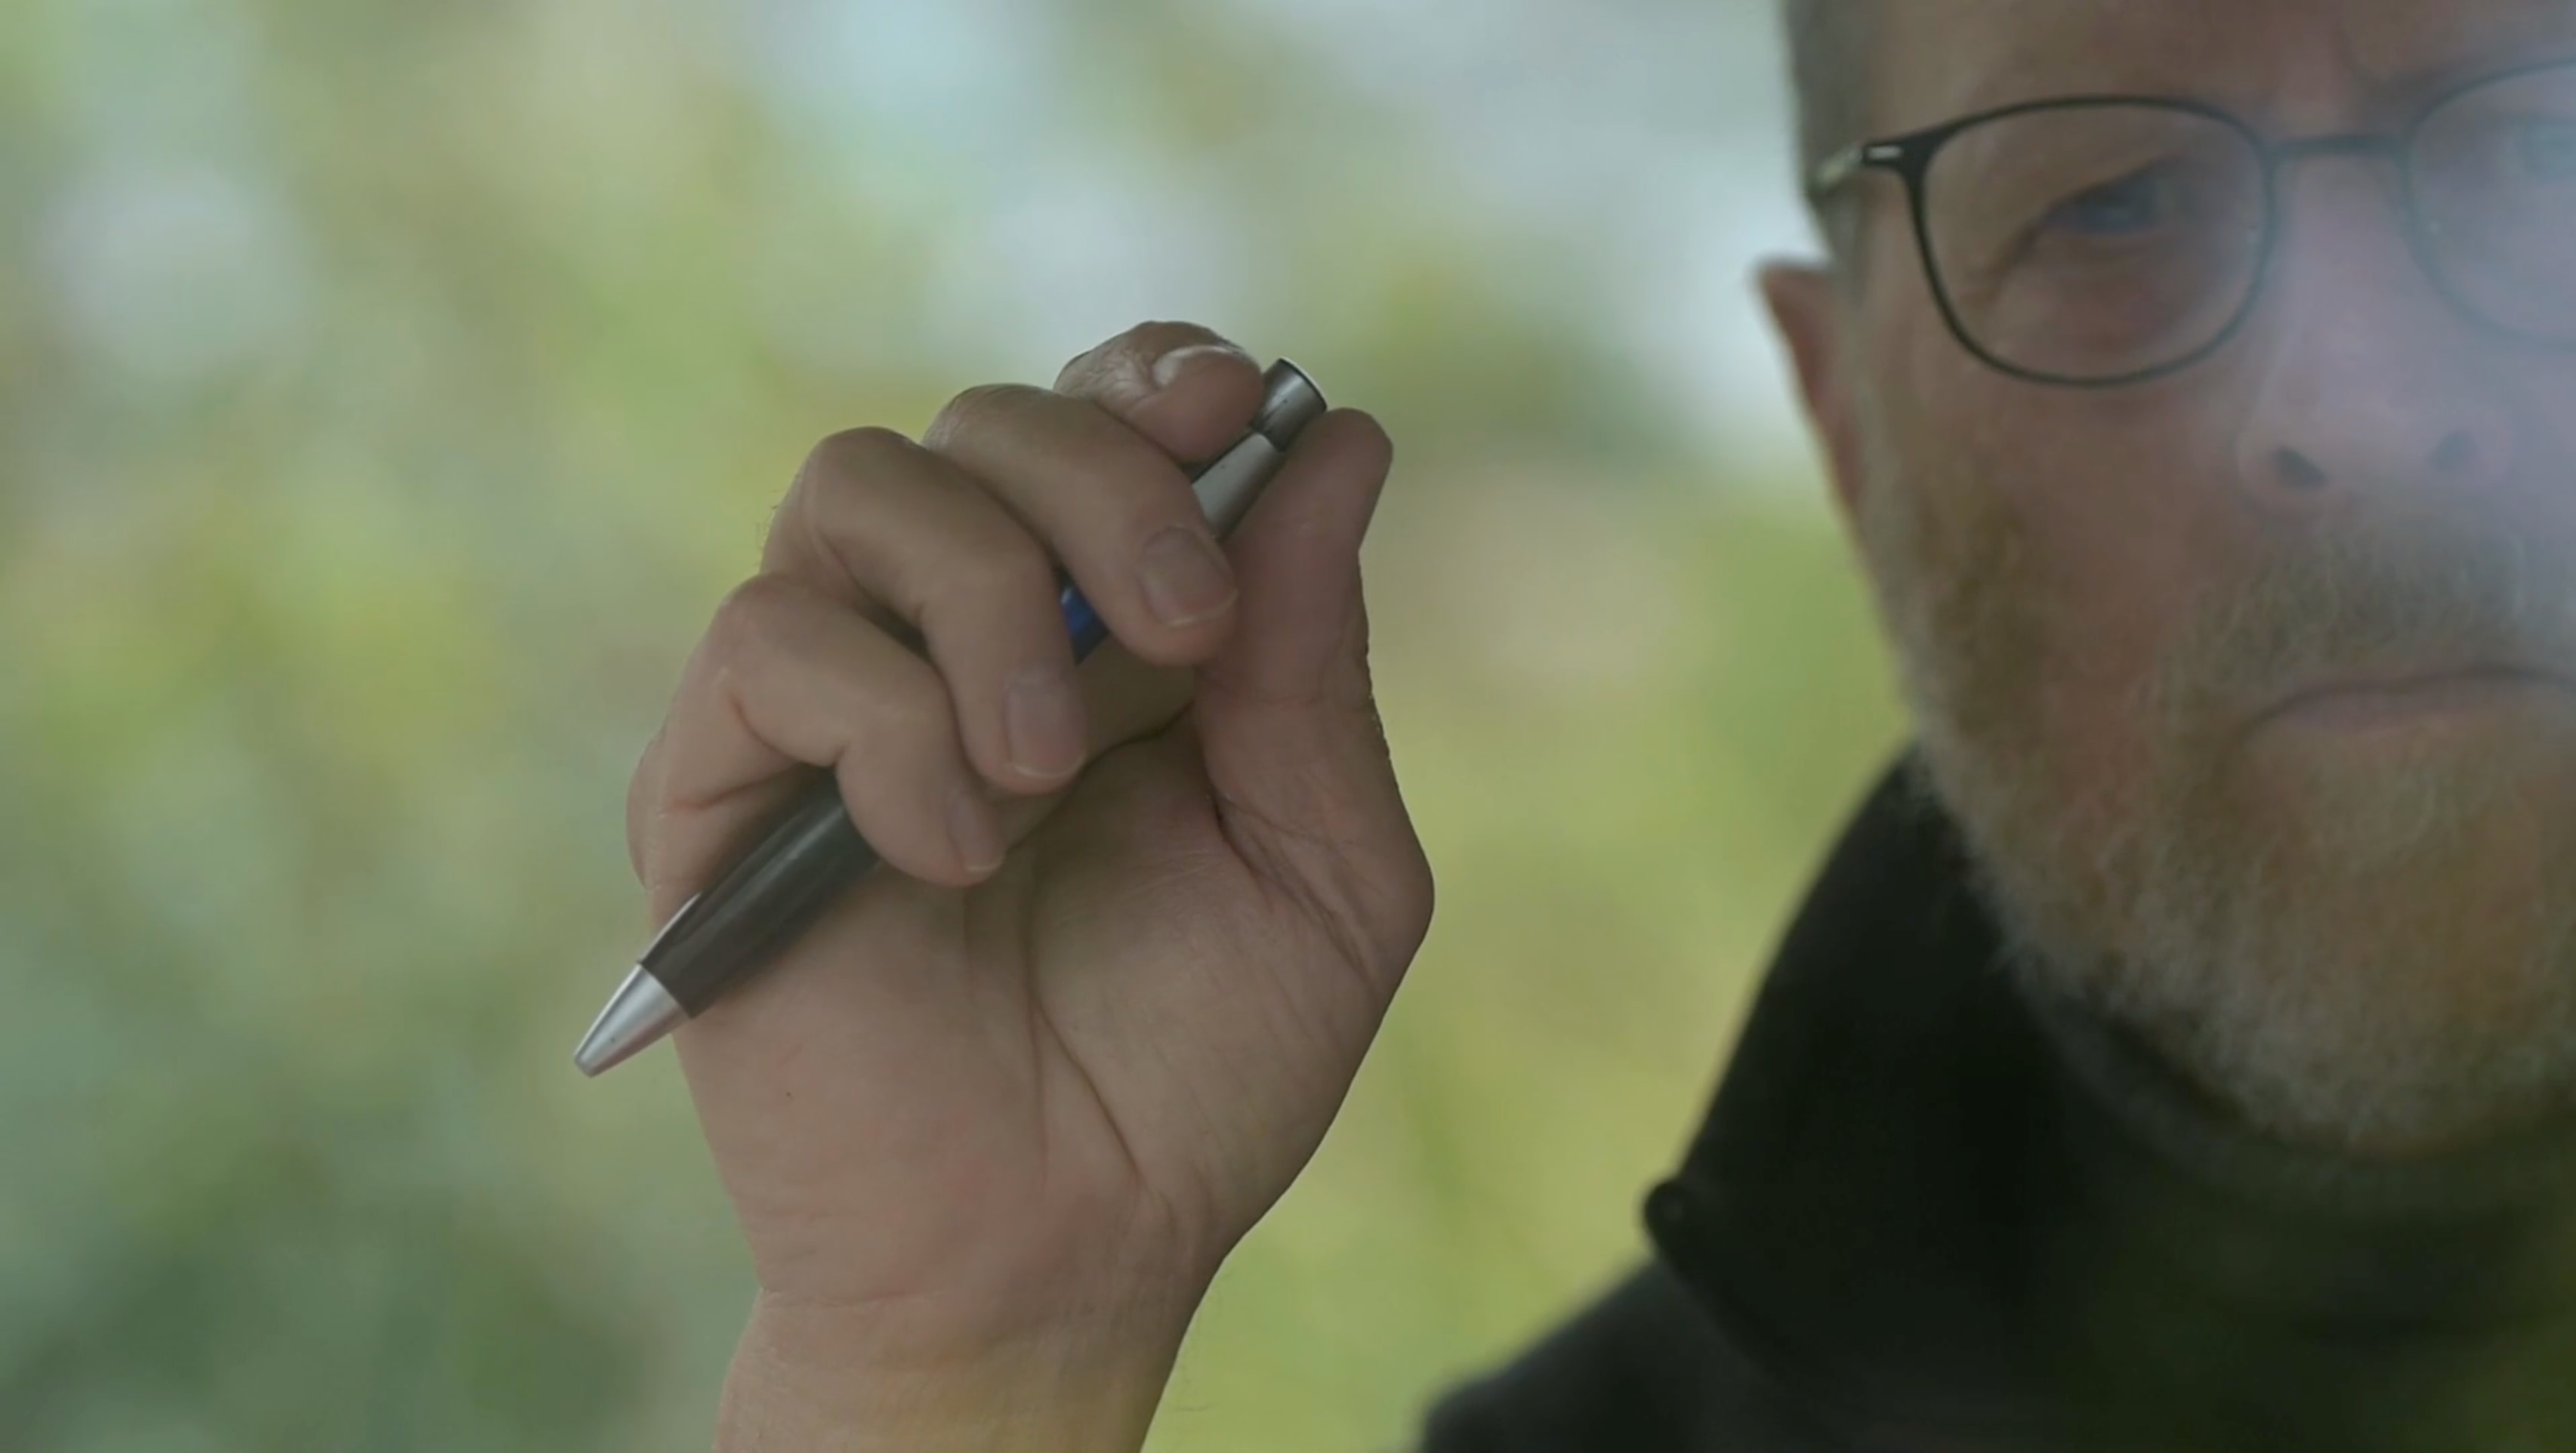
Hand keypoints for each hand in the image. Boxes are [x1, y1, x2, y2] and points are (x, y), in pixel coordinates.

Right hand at [625, 323, 1434, 1448]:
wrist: (1056, 1258)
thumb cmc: (1191, 1078)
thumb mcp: (1319, 868)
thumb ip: (1314, 664)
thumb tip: (1339, 440)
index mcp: (1107, 636)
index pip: (1102, 416)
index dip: (1161, 375)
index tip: (1241, 404)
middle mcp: (961, 635)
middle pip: (988, 417)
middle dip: (1105, 483)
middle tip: (1183, 634)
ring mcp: (835, 701)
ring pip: (859, 483)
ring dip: (990, 597)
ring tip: (1054, 766)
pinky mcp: (721, 785)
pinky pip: (771, 641)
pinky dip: (885, 719)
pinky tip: (956, 854)